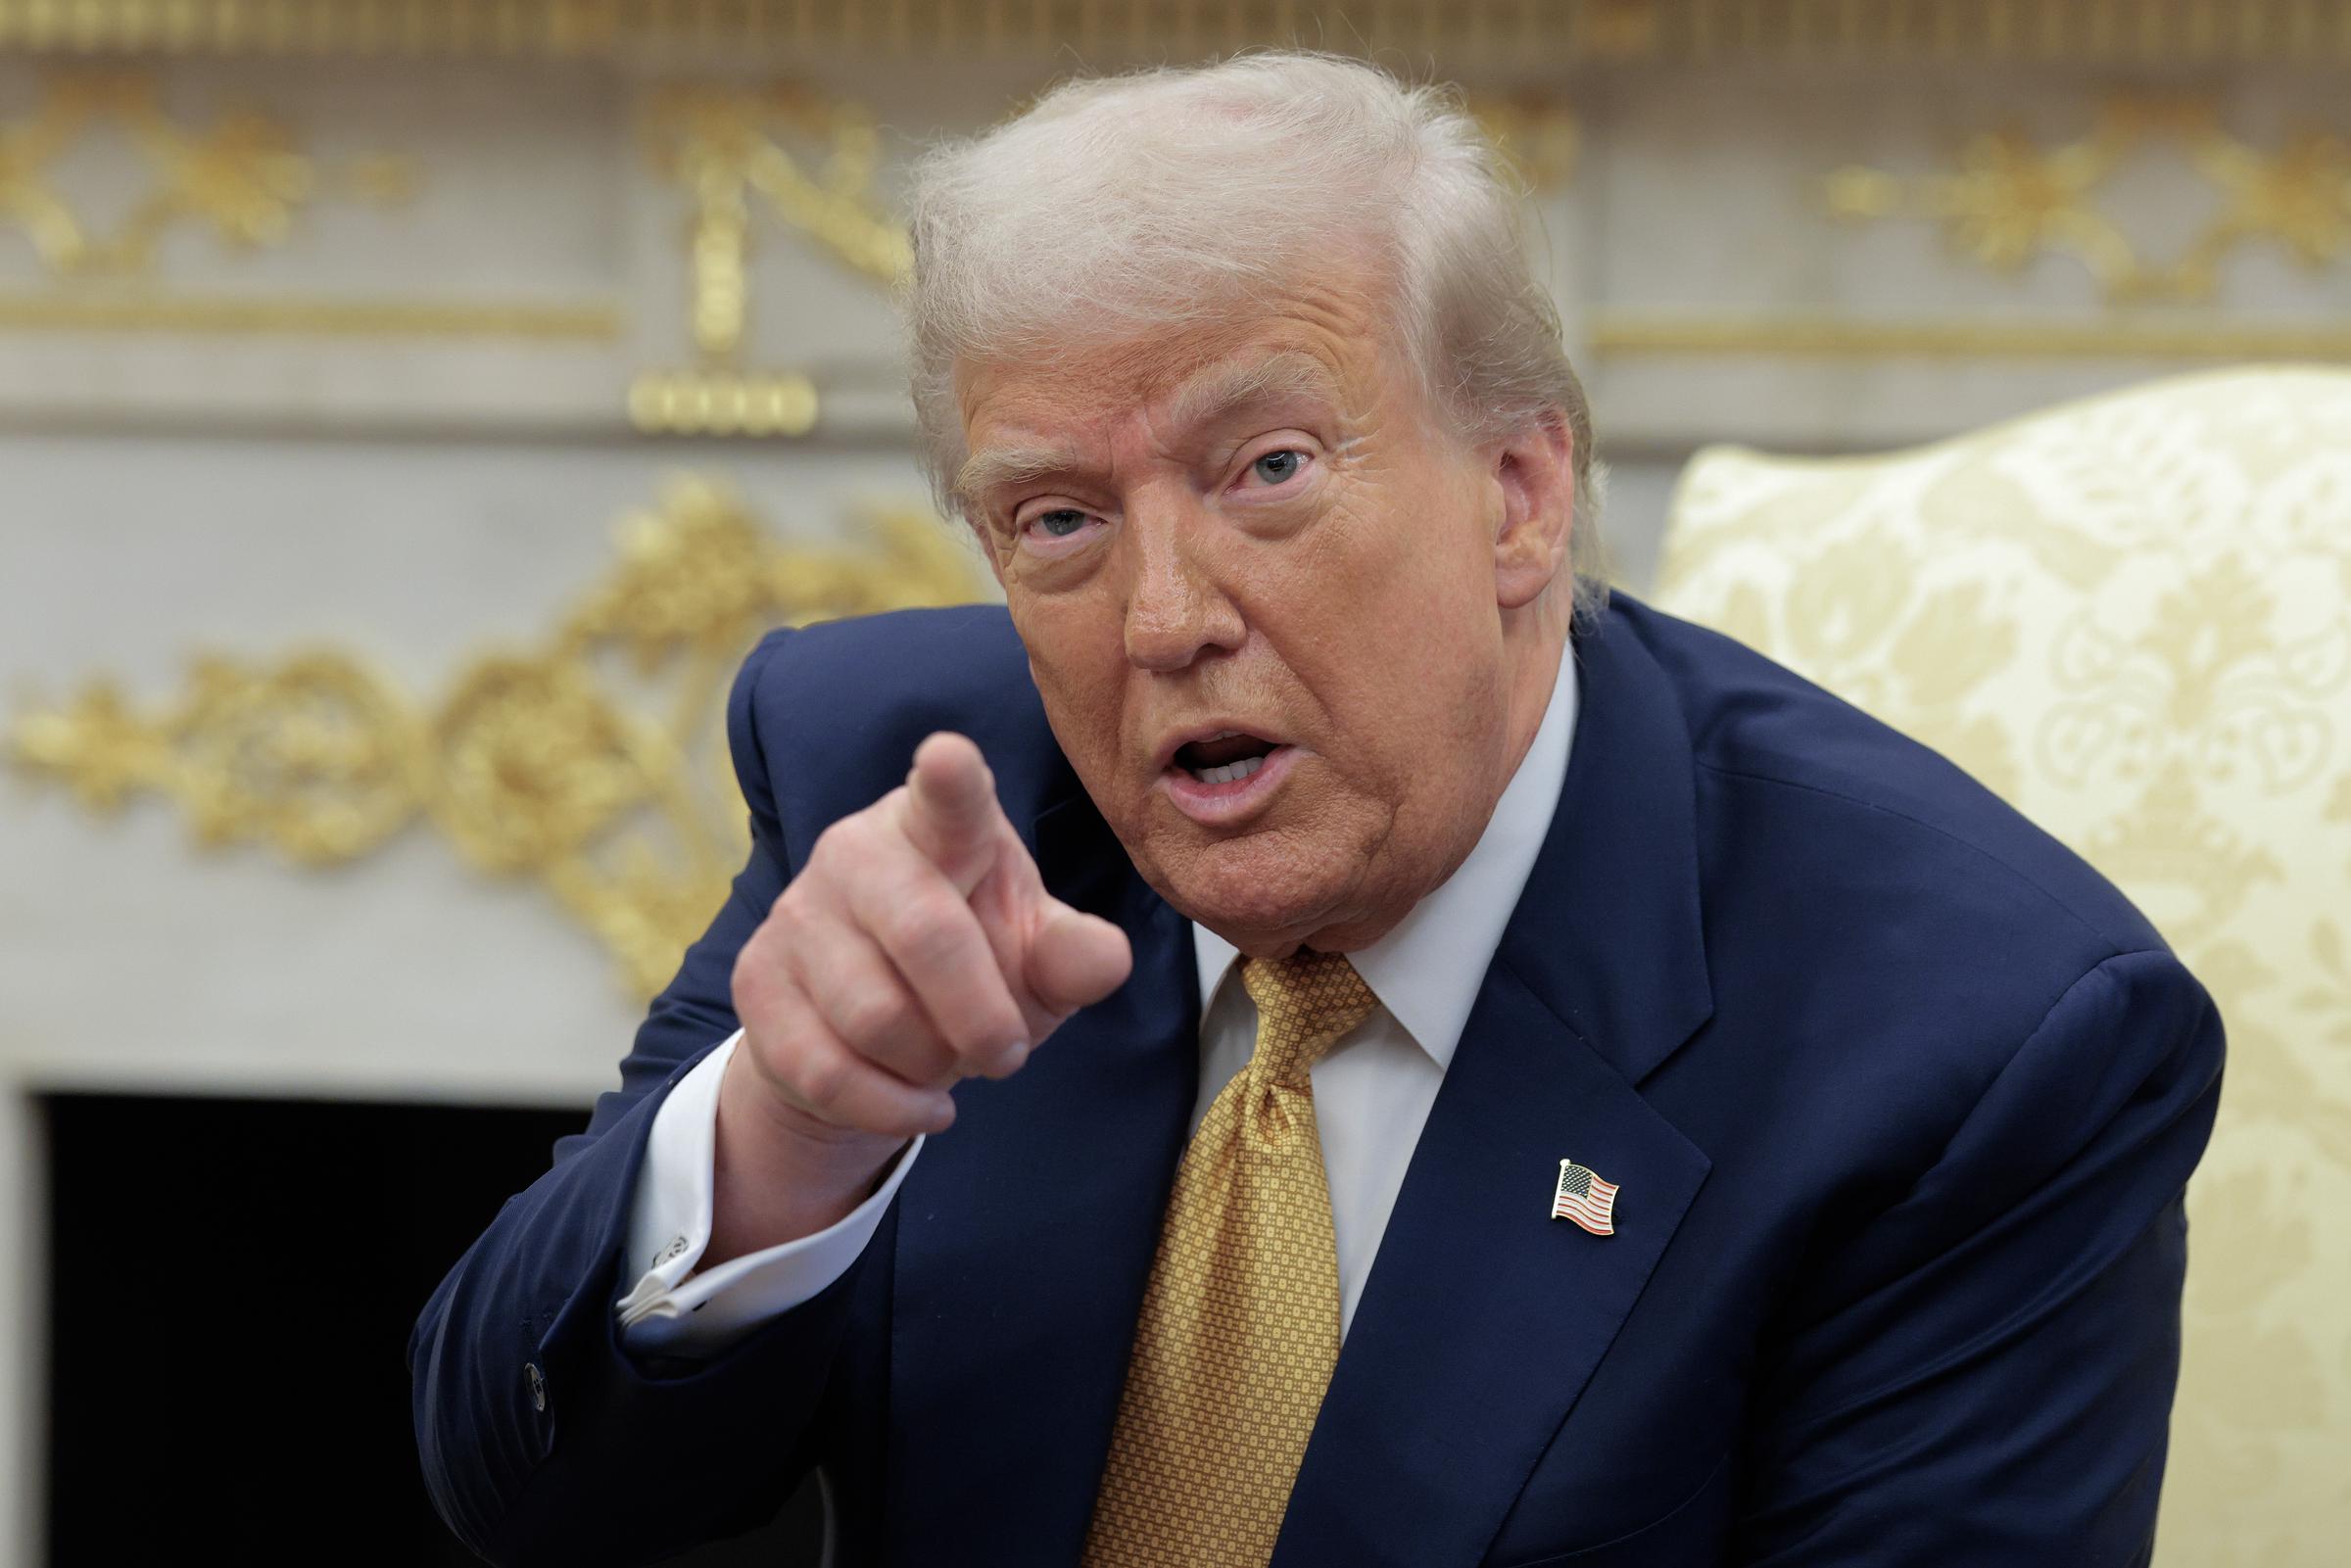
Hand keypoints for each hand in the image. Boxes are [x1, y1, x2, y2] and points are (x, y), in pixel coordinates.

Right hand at [711, 732, 1133, 1253]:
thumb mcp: (1036, 959)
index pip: (949, 797)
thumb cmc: (974, 966)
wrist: (872, 1030)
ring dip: (932, 1065)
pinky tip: (920, 1103)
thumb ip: (1073, 956)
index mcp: (941, 826)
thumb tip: (1105, 960)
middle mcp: (858, 850)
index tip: (949, 757)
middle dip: (984, 1018)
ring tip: (948, 1062)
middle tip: (1009, 1055)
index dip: (950, 779)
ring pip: (876, 1017)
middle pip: (926, 936)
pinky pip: (827, 1069)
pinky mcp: (757, 978)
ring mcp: (798, 911)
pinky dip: (890, 1107)